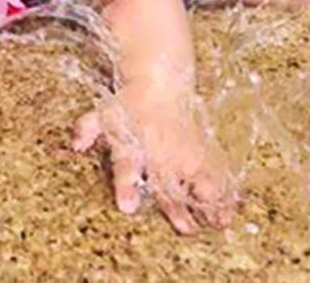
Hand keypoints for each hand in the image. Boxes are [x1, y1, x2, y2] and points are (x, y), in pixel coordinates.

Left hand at [73, 84, 237, 234]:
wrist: (159, 81)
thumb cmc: (129, 103)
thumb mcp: (104, 113)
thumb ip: (88, 128)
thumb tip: (75, 143)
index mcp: (135, 144)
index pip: (128, 165)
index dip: (127, 185)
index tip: (127, 207)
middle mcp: (162, 150)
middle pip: (169, 182)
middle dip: (175, 206)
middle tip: (185, 229)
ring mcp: (185, 150)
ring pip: (198, 176)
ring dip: (209, 200)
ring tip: (220, 220)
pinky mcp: (202, 149)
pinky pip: (216, 169)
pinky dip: (226, 186)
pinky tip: (234, 204)